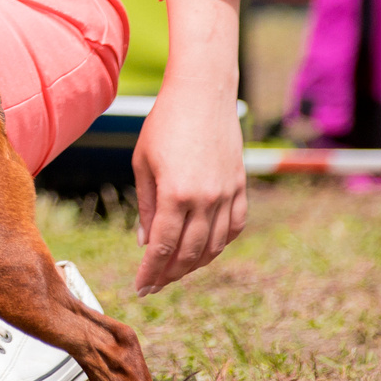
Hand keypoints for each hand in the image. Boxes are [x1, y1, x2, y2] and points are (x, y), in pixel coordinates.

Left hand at [130, 0, 248, 295]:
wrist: (203, 92)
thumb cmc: (164, 123)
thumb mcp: (143, 163)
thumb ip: (144, 207)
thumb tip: (144, 244)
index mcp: (174, 194)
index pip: (161, 248)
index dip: (150, 273)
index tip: (140, 288)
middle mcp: (204, 199)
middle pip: (188, 254)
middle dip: (169, 274)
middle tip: (155, 284)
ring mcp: (226, 194)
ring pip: (214, 247)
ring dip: (194, 264)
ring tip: (176, 270)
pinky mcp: (240, 186)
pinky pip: (234, 227)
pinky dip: (220, 244)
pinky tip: (206, 249)